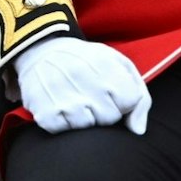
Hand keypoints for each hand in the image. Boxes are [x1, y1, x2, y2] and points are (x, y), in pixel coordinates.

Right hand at [12, 36, 150, 134]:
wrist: (41, 50)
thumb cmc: (87, 61)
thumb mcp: (118, 64)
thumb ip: (139, 96)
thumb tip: (138, 130)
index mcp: (102, 62)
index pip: (130, 100)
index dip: (123, 100)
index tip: (111, 92)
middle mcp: (81, 77)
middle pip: (110, 117)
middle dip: (105, 111)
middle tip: (91, 96)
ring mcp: (61, 95)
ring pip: (88, 126)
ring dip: (85, 118)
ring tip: (76, 101)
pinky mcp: (44, 111)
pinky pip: (65, 130)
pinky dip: (64, 123)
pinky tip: (61, 106)